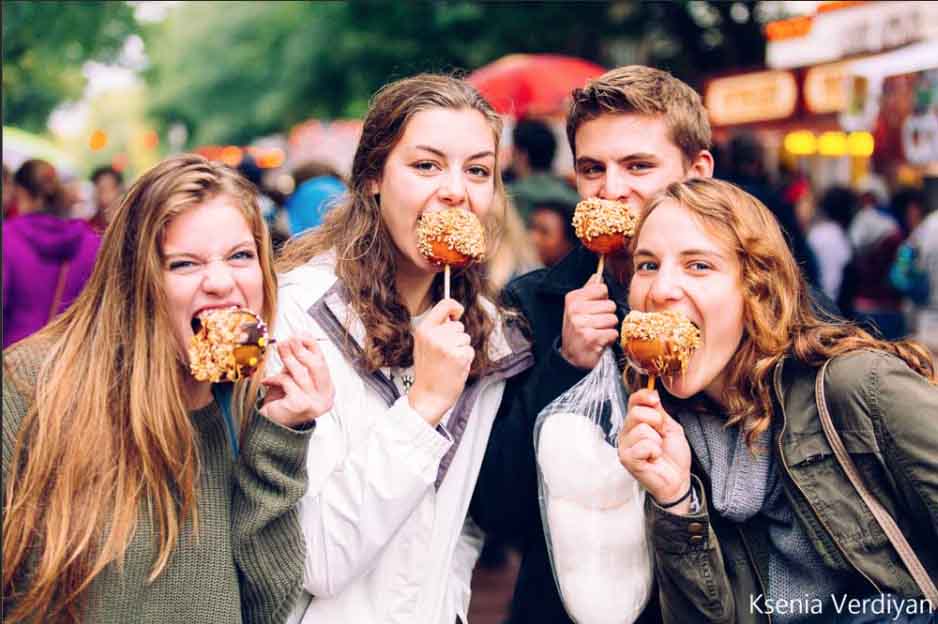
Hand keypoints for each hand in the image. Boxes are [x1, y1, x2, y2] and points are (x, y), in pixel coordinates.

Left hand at [260, 335, 333, 427]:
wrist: (272, 425)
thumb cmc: (284, 399)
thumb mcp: (294, 376)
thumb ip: (299, 360)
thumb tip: (301, 335)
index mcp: (328, 389)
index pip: (323, 362)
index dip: (312, 346)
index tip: (299, 335)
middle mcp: (326, 398)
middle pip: (317, 367)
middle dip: (301, 350)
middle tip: (288, 339)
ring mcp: (316, 403)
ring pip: (302, 374)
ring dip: (288, 359)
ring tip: (279, 348)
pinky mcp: (301, 406)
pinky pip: (289, 384)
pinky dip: (276, 379)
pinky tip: (267, 380)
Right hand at [408, 299, 473, 425]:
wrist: (429, 395)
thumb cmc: (428, 372)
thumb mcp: (423, 345)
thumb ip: (436, 329)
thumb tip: (452, 315)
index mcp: (424, 330)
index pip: (444, 305)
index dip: (455, 306)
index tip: (458, 312)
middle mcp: (434, 335)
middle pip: (458, 325)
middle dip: (456, 337)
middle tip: (445, 353)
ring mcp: (447, 346)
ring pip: (465, 338)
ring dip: (461, 349)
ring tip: (449, 361)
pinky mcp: (459, 356)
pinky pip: (470, 350)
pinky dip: (466, 359)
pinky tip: (454, 367)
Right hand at [559, 273, 618, 368]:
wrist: (571, 358)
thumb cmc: (578, 331)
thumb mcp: (577, 309)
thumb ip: (588, 291)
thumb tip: (597, 275)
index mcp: (572, 299)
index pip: (602, 289)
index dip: (603, 300)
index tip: (594, 310)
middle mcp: (575, 310)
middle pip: (610, 305)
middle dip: (607, 316)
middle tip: (596, 325)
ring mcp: (581, 324)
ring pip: (613, 319)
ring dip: (609, 329)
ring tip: (597, 333)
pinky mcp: (591, 338)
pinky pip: (613, 333)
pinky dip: (609, 339)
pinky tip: (599, 342)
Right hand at [618, 389, 691, 510]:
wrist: (678, 479)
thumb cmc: (673, 456)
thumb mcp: (671, 427)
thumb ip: (659, 412)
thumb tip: (652, 393)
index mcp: (636, 422)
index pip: (633, 401)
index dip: (644, 396)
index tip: (655, 399)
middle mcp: (626, 432)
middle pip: (636, 413)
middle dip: (656, 422)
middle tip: (661, 435)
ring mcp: (624, 446)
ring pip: (642, 430)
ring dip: (657, 441)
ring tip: (658, 451)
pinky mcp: (626, 459)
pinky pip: (643, 445)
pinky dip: (654, 452)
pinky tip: (653, 459)